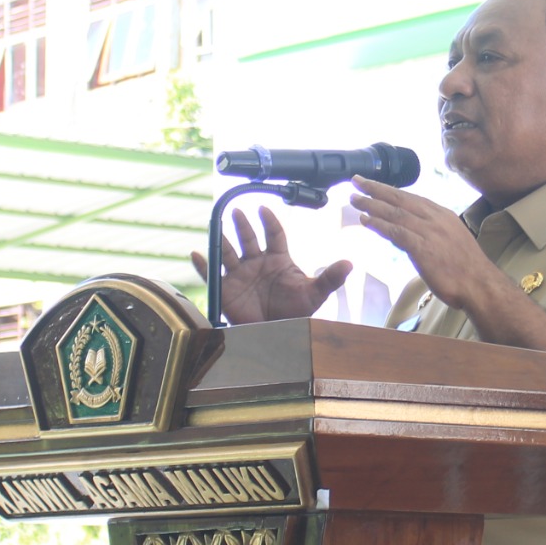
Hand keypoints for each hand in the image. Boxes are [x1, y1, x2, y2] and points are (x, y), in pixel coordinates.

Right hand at [189, 206, 350, 324]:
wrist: (277, 334)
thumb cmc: (296, 313)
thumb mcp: (314, 294)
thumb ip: (330, 278)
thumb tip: (350, 264)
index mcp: (279, 259)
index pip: (274, 234)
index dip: (270, 222)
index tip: (264, 210)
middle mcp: (257, 263)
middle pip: (249, 238)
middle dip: (243, 224)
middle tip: (237, 210)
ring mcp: (240, 275)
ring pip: (229, 252)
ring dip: (222, 239)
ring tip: (216, 225)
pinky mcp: (226, 289)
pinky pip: (211, 274)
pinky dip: (202, 265)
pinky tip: (195, 254)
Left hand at [350, 181, 502, 311]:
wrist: (480, 284)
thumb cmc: (466, 268)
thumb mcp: (450, 239)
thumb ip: (431, 232)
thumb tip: (411, 232)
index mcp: (442, 214)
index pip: (411, 198)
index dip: (390, 190)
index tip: (373, 185)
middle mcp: (435, 218)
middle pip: (400, 199)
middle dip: (376, 189)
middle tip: (356, 181)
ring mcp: (429, 232)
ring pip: (395, 213)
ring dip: (372, 204)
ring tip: (354, 199)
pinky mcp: (423, 248)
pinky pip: (397, 232)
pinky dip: (379, 225)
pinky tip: (366, 221)